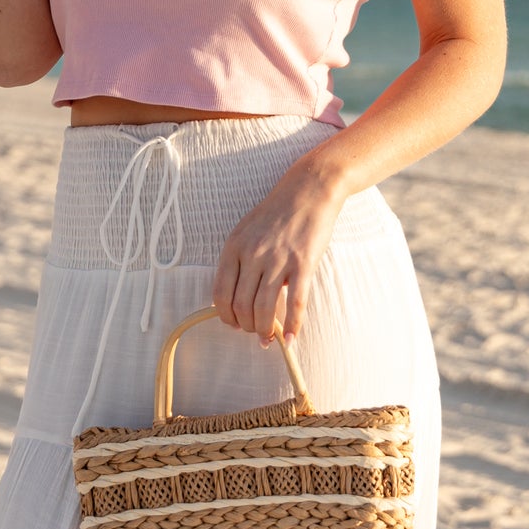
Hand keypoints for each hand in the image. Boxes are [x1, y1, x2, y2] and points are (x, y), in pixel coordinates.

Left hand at [211, 164, 342, 345]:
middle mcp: (252, 255)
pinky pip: (295, 303)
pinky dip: (292, 326)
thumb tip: (236, 296)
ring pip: (264, 308)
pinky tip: (290, 339)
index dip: (225, 315)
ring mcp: (278, 260)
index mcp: (234, 247)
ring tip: (268, 338)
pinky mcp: (303, 263)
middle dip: (246, 326)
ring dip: (265, 330)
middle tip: (254, 332)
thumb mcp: (247, 230)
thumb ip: (239, 259)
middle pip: (241, 305)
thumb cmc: (277, 212)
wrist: (309, 190)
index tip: (233, 324)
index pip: (220, 293)